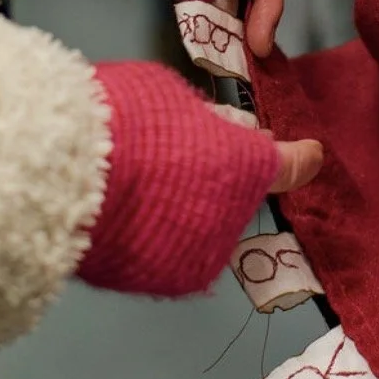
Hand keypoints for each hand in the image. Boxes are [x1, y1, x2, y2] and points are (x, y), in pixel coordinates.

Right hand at [78, 61, 322, 297]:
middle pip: (235, 198)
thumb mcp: (169, 97)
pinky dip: (158, 238)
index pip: (286, 166)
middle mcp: (234, 218)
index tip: (309, 155)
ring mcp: (200, 257)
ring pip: (204, 230)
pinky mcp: (163, 282)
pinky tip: (129, 215)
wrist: (69, 175)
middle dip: (221, 182)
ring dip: (189, 213)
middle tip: (187, 160)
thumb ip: (201, 121)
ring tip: (145, 189)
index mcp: (245, 164)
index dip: (298, 159)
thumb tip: (212, 133)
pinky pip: (170, 253)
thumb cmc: (123, 119)